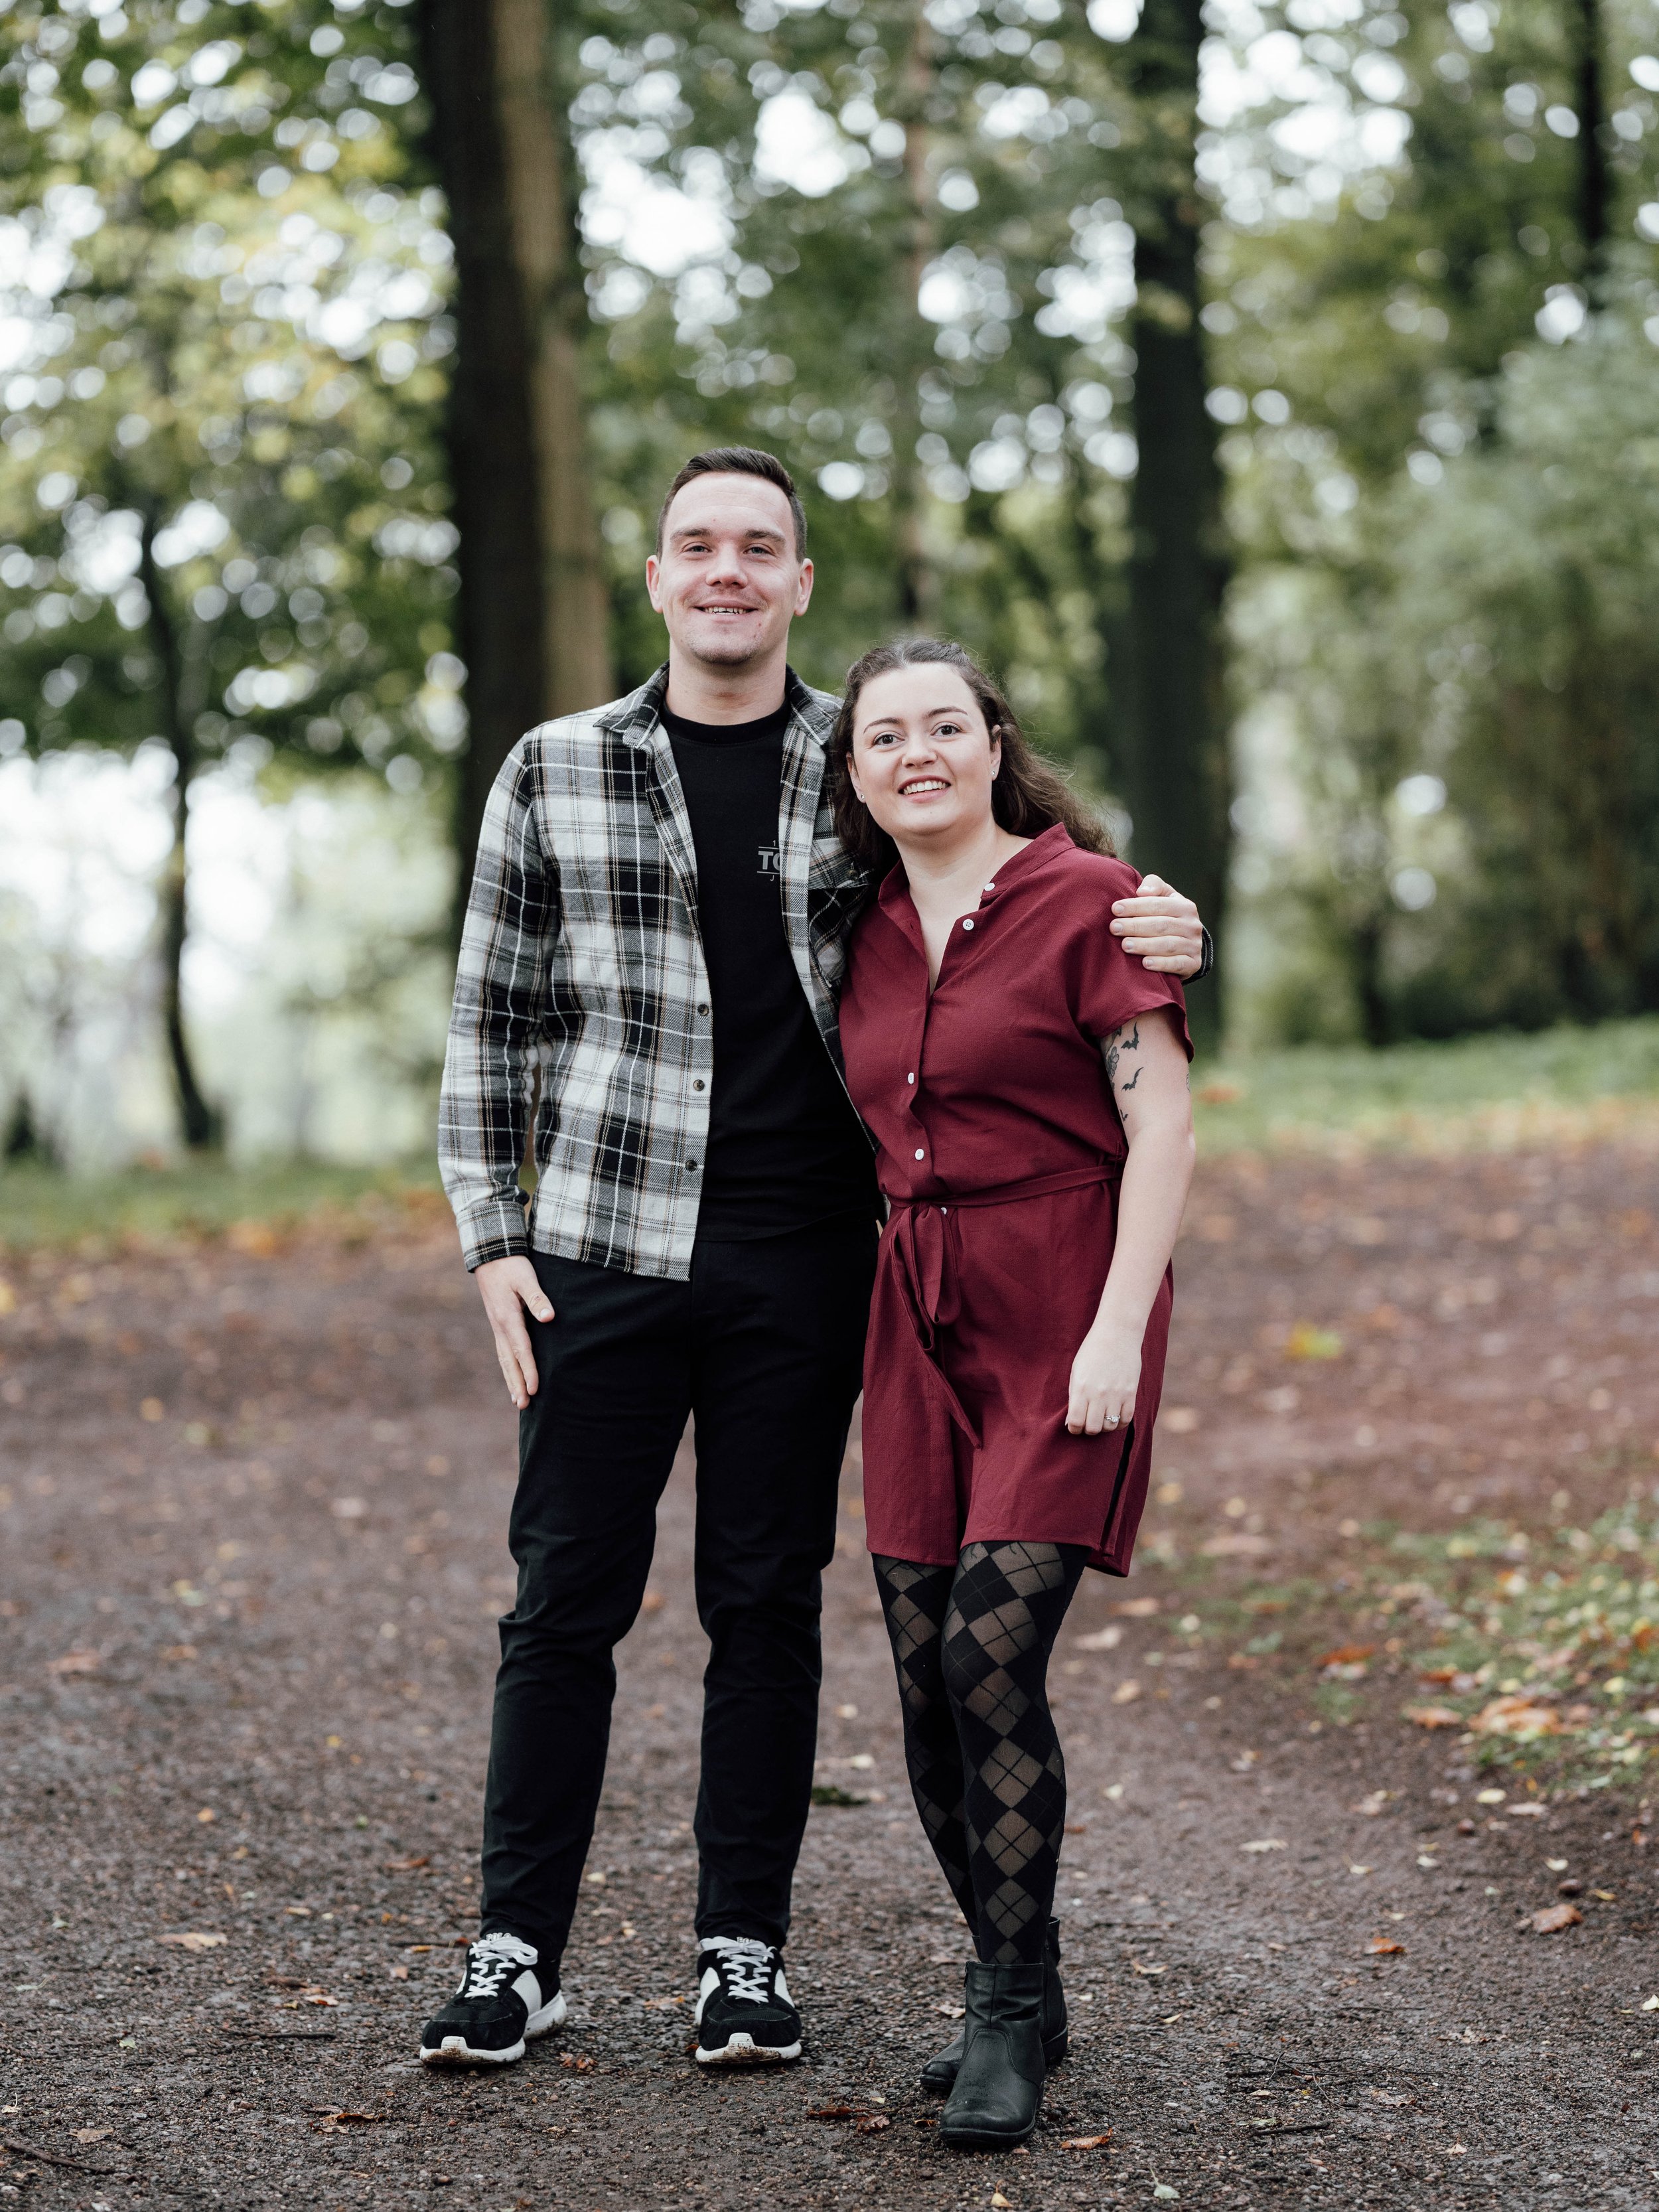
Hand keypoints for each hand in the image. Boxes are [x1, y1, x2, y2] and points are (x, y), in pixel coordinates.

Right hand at [475, 1255, 553, 1409]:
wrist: (491, 1254)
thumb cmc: (512, 1265)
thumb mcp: (526, 1277)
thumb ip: (537, 1297)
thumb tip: (548, 1318)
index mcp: (508, 1318)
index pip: (521, 1349)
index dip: (528, 1370)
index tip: (535, 1389)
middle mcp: (500, 1326)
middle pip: (509, 1361)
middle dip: (517, 1384)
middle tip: (524, 1406)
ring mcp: (497, 1326)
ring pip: (504, 1359)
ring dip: (511, 1380)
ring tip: (517, 1401)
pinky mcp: (499, 1323)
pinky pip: (503, 1351)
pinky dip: (508, 1368)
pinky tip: (512, 1376)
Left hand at [1066, 1319, 1141, 1435]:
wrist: (1117, 1333)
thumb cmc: (1092, 1351)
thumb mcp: (1076, 1371)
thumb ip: (1074, 1396)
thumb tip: (1072, 1421)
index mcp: (1081, 1387)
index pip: (1075, 1422)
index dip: (1074, 1429)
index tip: (1075, 1425)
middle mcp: (1098, 1393)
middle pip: (1093, 1428)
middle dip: (1088, 1429)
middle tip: (1088, 1421)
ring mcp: (1116, 1394)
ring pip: (1110, 1426)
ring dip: (1104, 1426)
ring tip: (1102, 1417)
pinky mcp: (1131, 1392)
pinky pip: (1126, 1419)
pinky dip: (1120, 1423)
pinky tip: (1115, 1416)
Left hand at [1110, 874, 1203, 977]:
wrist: (1186, 944)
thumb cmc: (1167, 916)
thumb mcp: (1164, 897)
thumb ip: (1153, 886)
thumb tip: (1141, 892)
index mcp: (1185, 906)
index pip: (1158, 904)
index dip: (1136, 906)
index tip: (1115, 909)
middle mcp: (1192, 925)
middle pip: (1161, 925)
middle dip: (1135, 926)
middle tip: (1114, 928)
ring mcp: (1194, 946)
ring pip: (1168, 945)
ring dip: (1144, 945)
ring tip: (1125, 945)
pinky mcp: (1193, 964)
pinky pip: (1177, 964)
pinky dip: (1161, 964)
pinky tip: (1145, 963)